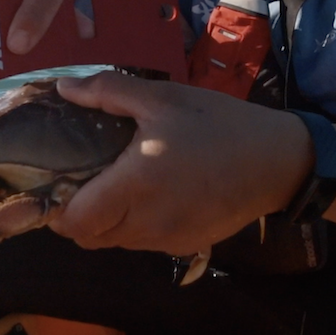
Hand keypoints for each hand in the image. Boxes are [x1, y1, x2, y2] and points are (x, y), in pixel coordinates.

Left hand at [49, 72, 311, 255]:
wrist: (277, 161)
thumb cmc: (218, 124)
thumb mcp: (164, 97)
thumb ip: (108, 92)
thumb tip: (63, 88)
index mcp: (136, 184)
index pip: (75, 223)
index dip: (58, 209)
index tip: (60, 181)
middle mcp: (147, 222)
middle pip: (90, 238)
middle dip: (79, 214)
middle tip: (85, 179)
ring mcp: (167, 239)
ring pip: (116, 243)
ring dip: (107, 221)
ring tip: (118, 184)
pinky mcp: (186, 245)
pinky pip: (144, 243)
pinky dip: (136, 225)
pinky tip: (153, 195)